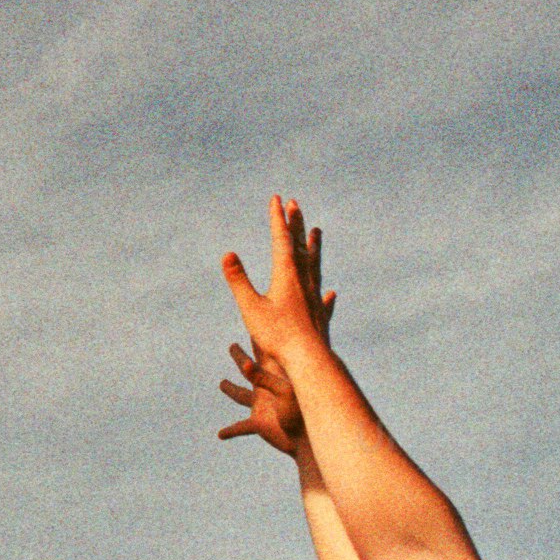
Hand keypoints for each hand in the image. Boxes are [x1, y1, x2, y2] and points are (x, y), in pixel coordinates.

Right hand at [216, 335, 308, 458]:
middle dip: (241, 358)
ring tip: (222, 384)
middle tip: (232, 346)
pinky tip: (221, 434)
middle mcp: (266, 388)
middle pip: (248, 370)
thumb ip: (264, 379)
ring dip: (232, 390)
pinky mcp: (259, 423)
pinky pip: (240, 428)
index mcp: (273, 376)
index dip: (257, 337)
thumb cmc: (305, 413)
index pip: (262, 351)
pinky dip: (231, 431)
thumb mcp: (284, 392)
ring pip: (242, 396)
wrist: (312, 438)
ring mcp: (262, 405)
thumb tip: (245, 364)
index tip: (253, 319)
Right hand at [217, 191, 336, 371]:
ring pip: (315, 265)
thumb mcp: (251, 307)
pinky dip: (324, 289)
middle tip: (295, 204)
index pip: (281, 240)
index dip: (277, 219)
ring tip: (317, 232)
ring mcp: (315, 297)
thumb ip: (239, 280)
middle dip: (295, 224)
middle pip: (300, 246)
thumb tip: (227, 254)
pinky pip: (322, 296)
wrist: (308, 359)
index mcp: (287, 275)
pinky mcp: (320, 314)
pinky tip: (331, 293)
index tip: (276, 199)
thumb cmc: (277, 336)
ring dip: (314, 246)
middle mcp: (304, 280)